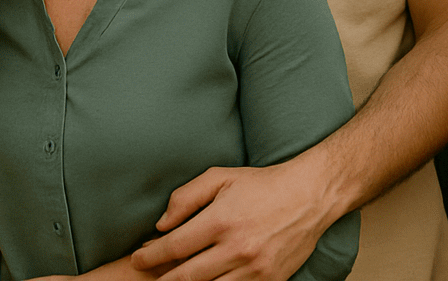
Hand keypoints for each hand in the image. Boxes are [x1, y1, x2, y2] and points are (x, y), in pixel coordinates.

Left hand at [130, 161, 331, 280]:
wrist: (309, 196)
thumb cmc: (261, 185)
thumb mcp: (220, 177)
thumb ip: (186, 197)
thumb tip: (161, 225)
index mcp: (221, 220)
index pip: (175, 247)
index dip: (150, 257)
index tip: (138, 259)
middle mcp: (237, 248)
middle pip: (187, 276)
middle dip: (162, 280)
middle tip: (149, 279)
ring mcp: (254, 269)